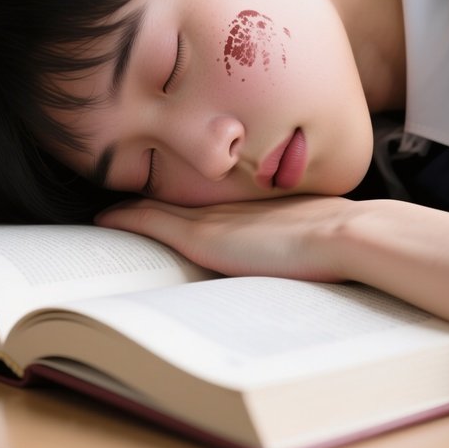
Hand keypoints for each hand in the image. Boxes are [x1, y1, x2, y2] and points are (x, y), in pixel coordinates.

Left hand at [95, 195, 369, 281]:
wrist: (343, 235)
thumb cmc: (336, 239)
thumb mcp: (309, 232)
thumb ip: (292, 235)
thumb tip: (299, 245)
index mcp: (248, 210)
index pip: (199, 204)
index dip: (174, 202)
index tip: (153, 203)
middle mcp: (225, 208)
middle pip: (173, 202)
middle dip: (146, 203)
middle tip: (117, 203)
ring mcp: (212, 220)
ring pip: (158, 210)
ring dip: (132, 211)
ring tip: (108, 211)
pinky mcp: (202, 237)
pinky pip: (151, 223)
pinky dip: (127, 218)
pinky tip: (105, 219)